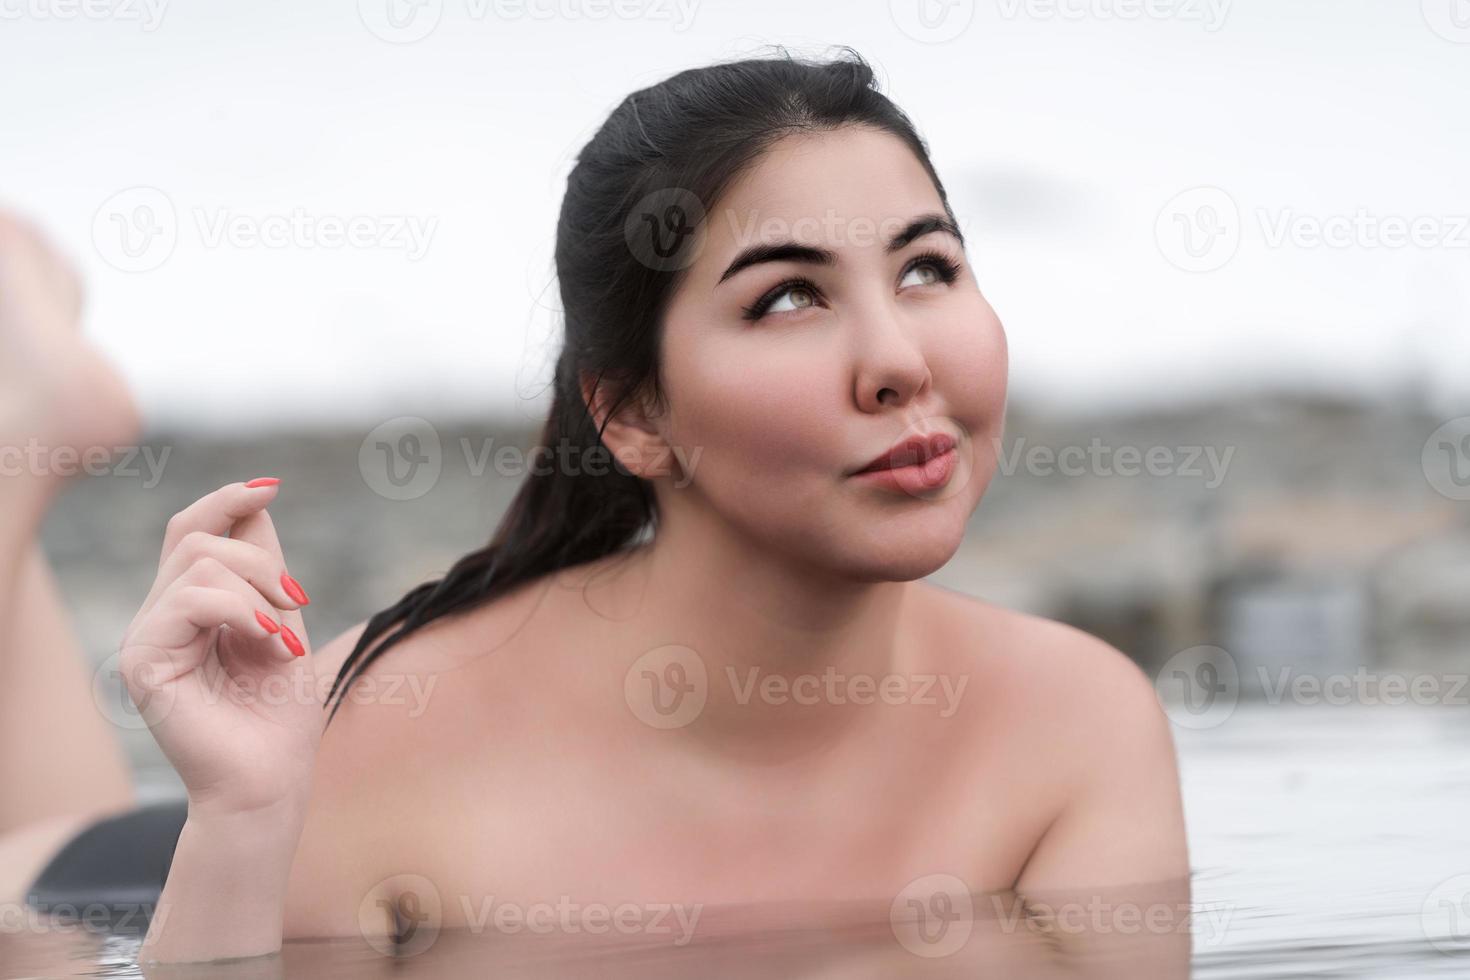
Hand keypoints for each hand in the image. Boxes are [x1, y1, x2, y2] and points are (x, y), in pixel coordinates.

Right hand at [119, 479, 320, 817]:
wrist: (269, 780)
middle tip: (297, 604)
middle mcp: (160, 617)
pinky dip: (244, 613)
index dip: (226, 500)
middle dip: (261, 560)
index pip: (192, 530)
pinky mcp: (144, 660)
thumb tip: (257, 500)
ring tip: (283, 640)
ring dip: (259, 593)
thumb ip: (265, 568)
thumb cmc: (279, 715)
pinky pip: (193, 599)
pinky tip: (272, 645)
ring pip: (201, 563)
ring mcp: (147, 637)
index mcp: (189, 608)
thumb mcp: (283, 622)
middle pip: (199, 538)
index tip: (271, 487)